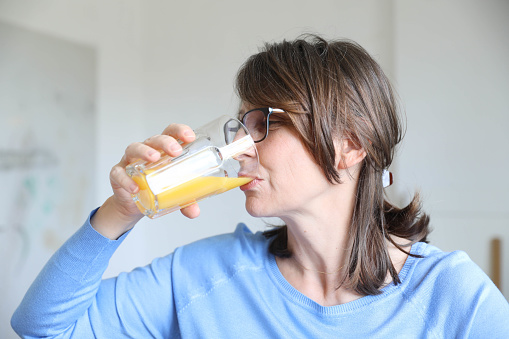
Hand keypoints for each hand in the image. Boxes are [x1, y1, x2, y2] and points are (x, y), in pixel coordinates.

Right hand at [92, 124, 199, 238]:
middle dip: (165, 142)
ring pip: (134, 148)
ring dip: (144, 151)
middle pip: (154, 139)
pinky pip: (119, 174)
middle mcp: (146, 151)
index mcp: (162, 151)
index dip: (179, 130)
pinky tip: (135, 188)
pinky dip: (126, 180)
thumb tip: (195, 212)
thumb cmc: (155, 189)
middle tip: (175, 150)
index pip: (170, 132)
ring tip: (154, 158)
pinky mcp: (117, 174)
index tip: (190, 137)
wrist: (133, 205)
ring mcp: (130, 161)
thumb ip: (185, 201)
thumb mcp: (173, 194)